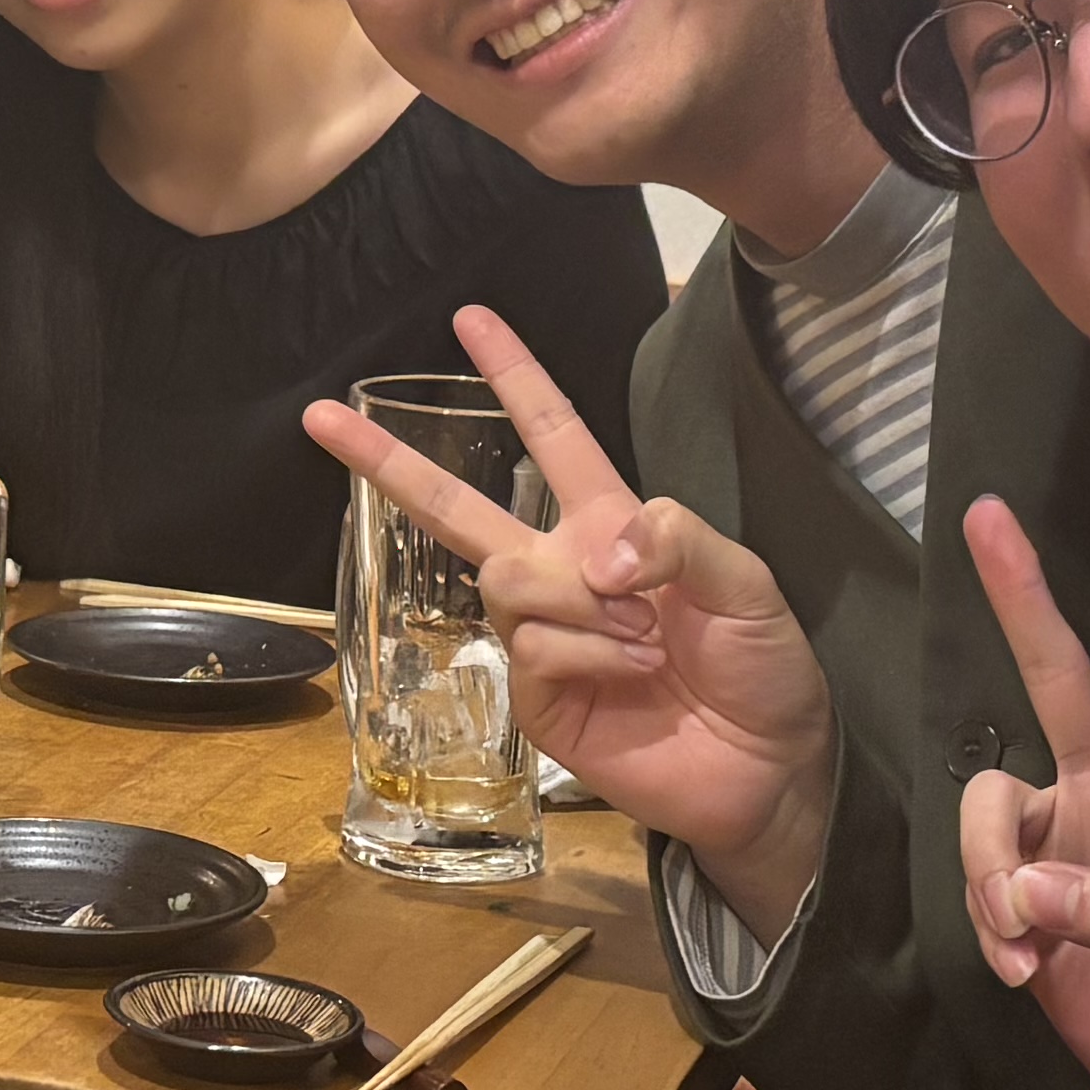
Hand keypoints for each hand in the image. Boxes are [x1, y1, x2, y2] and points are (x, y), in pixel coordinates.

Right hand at [306, 303, 841, 928]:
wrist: (769, 769)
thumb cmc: (762, 667)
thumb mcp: (744, 580)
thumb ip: (674, 539)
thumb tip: (595, 553)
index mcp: (612, 526)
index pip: (553, 436)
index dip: (515, 376)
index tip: (471, 320)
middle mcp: (564, 573)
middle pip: (457, 506)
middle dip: (386, 460)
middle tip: (321, 416)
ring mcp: (544, 637)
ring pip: (506, 578)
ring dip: (583, 601)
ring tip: (646, 636)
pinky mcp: (537, 696)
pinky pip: (531, 646)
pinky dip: (590, 652)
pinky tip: (632, 672)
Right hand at [955, 493, 1089, 1089]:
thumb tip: (1029, 892)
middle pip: (1064, 676)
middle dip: (1025, 596)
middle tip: (987, 512)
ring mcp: (1069, 845)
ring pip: (995, 794)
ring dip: (995, 853)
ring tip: (1019, 924)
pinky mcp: (1029, 904)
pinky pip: (986, 882)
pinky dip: (994, 918)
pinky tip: (1023, 963)